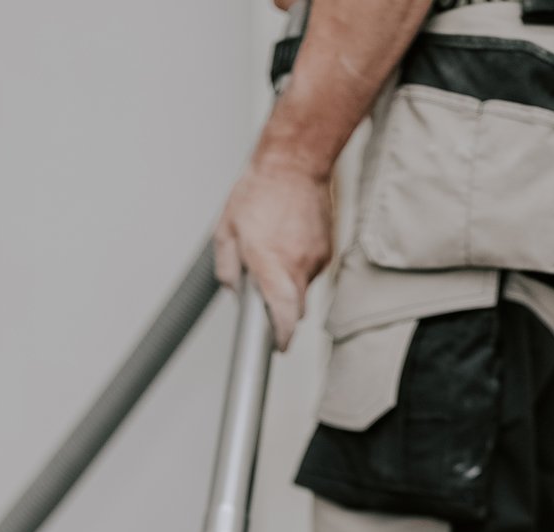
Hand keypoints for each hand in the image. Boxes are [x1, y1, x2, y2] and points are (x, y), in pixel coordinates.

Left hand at [213, 156, 332, 351]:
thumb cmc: (259, 192)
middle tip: (265, 290)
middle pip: (295, 308)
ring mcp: (317, 258)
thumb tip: (234, 290)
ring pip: (302, 286)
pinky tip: (288, 240)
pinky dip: (299, 263)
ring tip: (274, 250)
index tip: (277, 346)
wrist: (294, 163)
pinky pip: (312, 268)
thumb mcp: (226, 231)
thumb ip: (227, 268)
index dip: (282, 338)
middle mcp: (298, 267)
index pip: (285, 318)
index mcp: (271, 266)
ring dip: (288, 279)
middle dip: (281, 307)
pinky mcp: (328, 249)